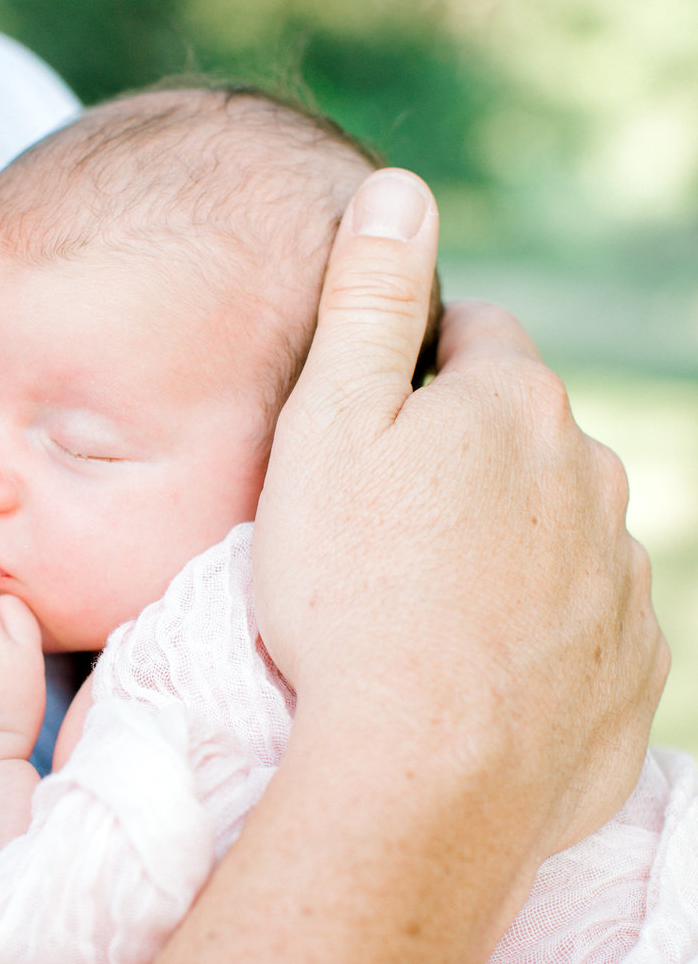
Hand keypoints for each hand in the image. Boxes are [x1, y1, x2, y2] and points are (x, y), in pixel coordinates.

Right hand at [254, 167, 666, 888]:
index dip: (421, 369)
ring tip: (426, 610)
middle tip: (384, 530)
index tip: (375, 426)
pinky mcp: (633, 677)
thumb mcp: (329, 427)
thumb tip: (405, 186)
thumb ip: (372, 301)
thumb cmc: (349, 593)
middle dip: (471, 461)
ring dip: (510, 548)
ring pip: (564, 534)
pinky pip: (585, 630)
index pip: (482, 339)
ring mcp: (624, 585)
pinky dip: (541, 637)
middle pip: (530, 440)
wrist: (421, 777)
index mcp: (519, 408)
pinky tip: (475, 672)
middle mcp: (597, 482)